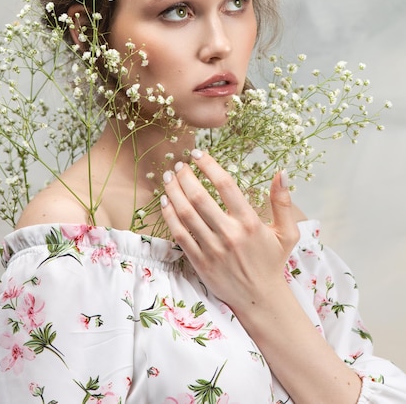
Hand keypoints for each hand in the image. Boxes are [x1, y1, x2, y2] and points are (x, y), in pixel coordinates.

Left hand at [160, 150, 299, 310]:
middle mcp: (230, 234)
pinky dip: (170, 216)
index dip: (209, 166)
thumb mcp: (287, 232)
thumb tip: (281, 172)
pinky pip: (179, 234)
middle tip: (179, 164)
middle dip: (185, 176)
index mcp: (250, 223)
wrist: (260, 299)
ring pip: (186, 214)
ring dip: (173, 192)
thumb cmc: (272, 261)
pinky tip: (165, 202)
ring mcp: (212, 249)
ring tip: (168, 177)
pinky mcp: (200, 262)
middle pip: (200, 198)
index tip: (198, 153)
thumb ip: (282, 202)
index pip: (226, 185)